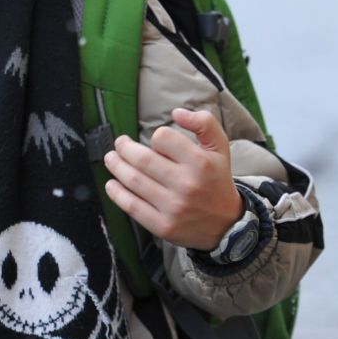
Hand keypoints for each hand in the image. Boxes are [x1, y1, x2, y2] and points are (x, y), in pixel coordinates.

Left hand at [102, 107, 239, 251]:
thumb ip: (204, 123)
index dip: (156, 136)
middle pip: (142, 160)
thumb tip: (177, 112)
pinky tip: (112, 184)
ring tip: (111, 159)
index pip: (163, 139)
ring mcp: (174, 207)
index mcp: (201, 163)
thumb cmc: (216, 179)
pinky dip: (117, 193)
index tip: (155, 141)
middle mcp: (187, 185)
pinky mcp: (163, 226)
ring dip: (116, 167)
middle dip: (124, 149)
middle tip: (119, 144)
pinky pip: (132, 206)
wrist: (226, 223)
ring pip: (134, 181)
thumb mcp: (220, 148)